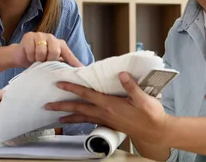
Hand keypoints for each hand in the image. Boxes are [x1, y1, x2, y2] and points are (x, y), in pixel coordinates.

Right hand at [10, 32, 82, 67]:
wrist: (20, 56)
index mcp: (59, 43)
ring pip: (41, 51)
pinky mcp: (29, 36)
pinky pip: (31, 50)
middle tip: (44, 63)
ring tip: (36, 60)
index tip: (80, 70)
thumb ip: (62, 64)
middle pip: (55, 51)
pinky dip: (30, 57)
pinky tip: (29, 56)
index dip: (73, 62)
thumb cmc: (38, 60)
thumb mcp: (51, 62)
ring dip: (37, 59)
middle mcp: (51, 37)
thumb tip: (77, 71)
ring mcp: (40, 35)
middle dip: (49, 60)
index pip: (68, 53)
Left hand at [44, 72, 172, 144]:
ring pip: (83, 118)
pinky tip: (79, 121)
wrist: (156, 131)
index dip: (72, 88)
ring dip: (69, 117)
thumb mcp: (143, 98)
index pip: (86, 94)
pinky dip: (82, 120)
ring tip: (58, 118)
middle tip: (48, 106)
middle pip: (79, 109)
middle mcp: (105, 113)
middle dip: (62, 107)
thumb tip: (121, 74)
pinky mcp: (110, 124)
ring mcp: (107, 120)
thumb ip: (131, 86)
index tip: (60, 84)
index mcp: (110, 105)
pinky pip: (91, 122)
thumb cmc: (151, 115)